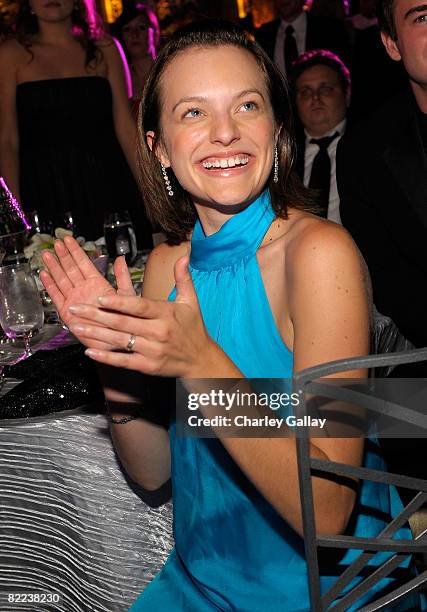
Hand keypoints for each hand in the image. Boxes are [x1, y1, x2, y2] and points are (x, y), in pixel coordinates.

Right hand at [40, 236, 134, 348]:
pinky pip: (57, 296)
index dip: (76, 251)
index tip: (68, 239)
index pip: (84, 263)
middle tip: (56, 243)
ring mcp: (74, 299)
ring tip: (47, 255)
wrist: (116, 341)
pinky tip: (44, 274)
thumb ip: (122, 277)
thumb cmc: (125, 320)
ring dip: (54, 267)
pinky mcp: (67, 312)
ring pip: (62, 279)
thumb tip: (120, 258)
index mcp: (97, 283)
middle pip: (70, 269)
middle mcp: (84, 289)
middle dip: (63, 255)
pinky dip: (50, 285)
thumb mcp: (127, 295)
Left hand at [67, 256, 221, 377]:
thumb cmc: (193, 328)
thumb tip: (184, 255)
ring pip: (120, 340)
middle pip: (123, 322)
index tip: (99, 298)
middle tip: (74, 308)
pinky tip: (90, 351)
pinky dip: (106, 357)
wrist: (201, 360)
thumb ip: (183, 278)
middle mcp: (158, 332)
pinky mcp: (148, 366)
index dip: (118, 303)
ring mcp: (152, 350)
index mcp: (166, 314)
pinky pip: (123, 361)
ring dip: (95, 334)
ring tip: (75, 326)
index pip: (139, 306)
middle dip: (96, 315)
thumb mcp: (191, 301)